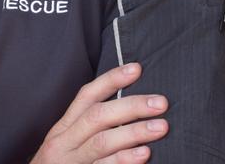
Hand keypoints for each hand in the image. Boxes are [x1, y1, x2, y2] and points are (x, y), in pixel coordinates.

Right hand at [30, 63, 168, 163]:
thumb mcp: (67, 143)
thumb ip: (89, 128)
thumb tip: (127, 109)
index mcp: (64, 128)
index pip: (87, 97)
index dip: (111, 80)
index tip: (136, 69)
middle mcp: (64, 142)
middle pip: (97, 117)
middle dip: (131, 107)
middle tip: (160, 103)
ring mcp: (72, 161)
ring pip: (102, 142)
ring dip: (134, 132)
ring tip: (161, 127)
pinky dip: (124, 160)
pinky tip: (143, 155)